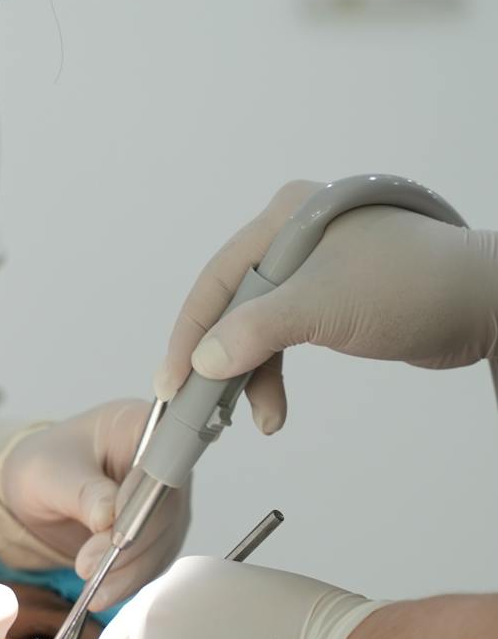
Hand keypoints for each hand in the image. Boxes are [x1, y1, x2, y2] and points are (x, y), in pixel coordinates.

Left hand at [0, 400, 191, 608]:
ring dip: (130, 568)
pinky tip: (105, 591)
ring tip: (94, 588)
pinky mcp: (159, 532)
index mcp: (138, 426)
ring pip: (163, 539)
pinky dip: (130, 578)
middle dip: (130, 541)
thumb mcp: (50, 472)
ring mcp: (165, 500)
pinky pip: (154, 559)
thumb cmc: (44, 465)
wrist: (38, 489)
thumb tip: (109, 518)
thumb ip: (81, 491)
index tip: (112, 526)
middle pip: (166, 506)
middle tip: (90, 566)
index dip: (142, 496)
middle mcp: (161, 462)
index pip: (159, 460)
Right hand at [154, 181, 497, 433]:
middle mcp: (292, 235)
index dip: (188, 336)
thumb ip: (255, 332)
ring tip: (260, 419)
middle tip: (203, 411)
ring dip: (252, 376)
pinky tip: (275, 407)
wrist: (483, 302)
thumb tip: (202, 363)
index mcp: (283, 218)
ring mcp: (315, 267)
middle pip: (232, 306)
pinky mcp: (335, 297)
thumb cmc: (408, 286)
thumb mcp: (322, 308)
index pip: (216, 281)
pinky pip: (285, 335)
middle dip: (221, 363)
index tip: (171, 386)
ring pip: (258, 326)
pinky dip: (276, 371)